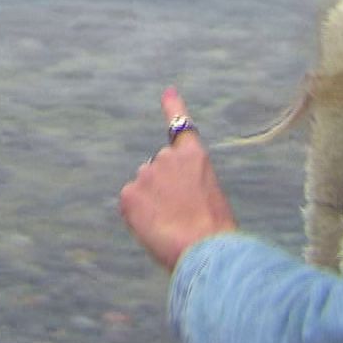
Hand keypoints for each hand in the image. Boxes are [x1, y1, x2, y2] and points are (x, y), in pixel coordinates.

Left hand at [119, 87, 238, 270]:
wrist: (205, 250)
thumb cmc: (214, 233)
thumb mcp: (209, 198)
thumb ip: (187, 186)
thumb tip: (168, 198)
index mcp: (194, 156)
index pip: (181, 126)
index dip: (173, 107)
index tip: (167, 92)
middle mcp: (167, 157)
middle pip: (157, 170)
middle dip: (163, 189)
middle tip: (181, 215)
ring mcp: (146, 173)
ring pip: (143, 189)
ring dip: (152, 204)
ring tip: (171, 224)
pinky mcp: (129, 193)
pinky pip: (130, 205)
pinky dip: (138, 217)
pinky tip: (155, 227)